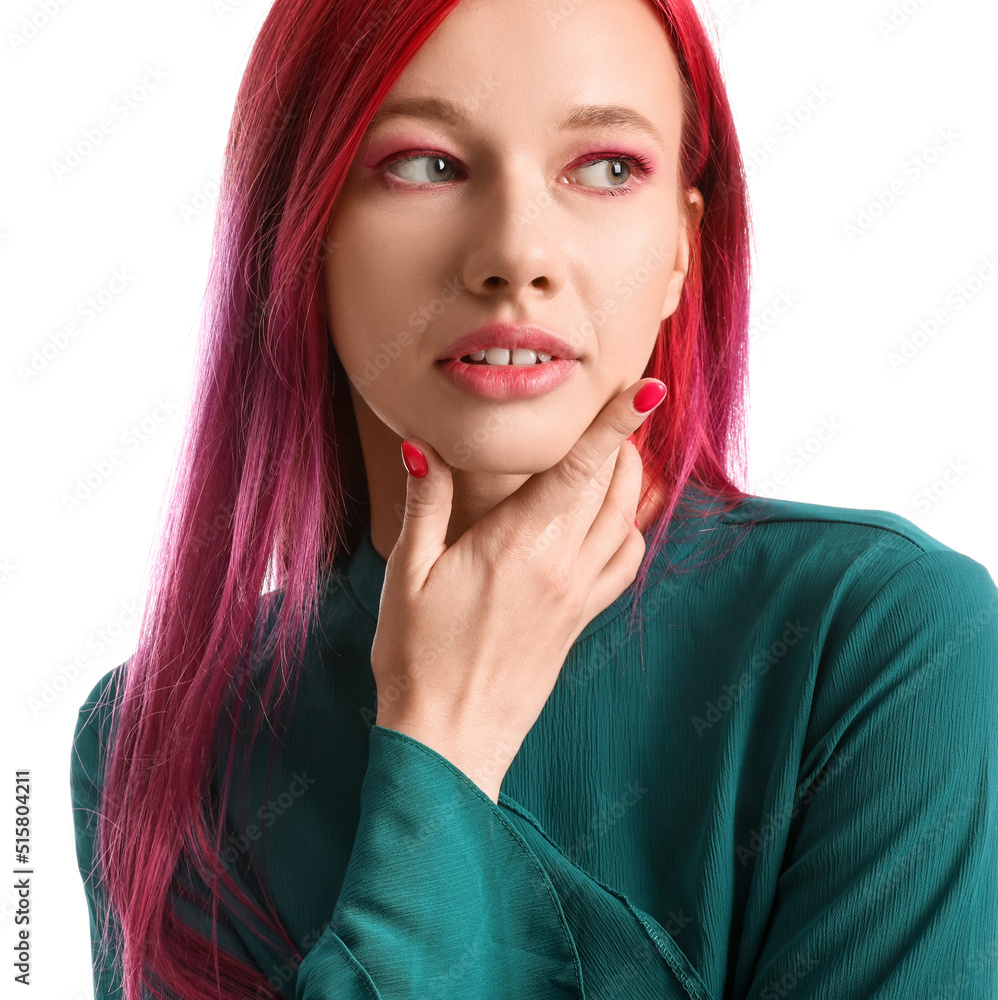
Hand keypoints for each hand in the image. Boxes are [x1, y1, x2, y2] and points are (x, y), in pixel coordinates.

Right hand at [370, 378, 667, 802]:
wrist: (449, 738)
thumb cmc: (417, 657)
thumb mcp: (405, 574)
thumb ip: (425, 502)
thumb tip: (424, 445)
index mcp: (518, 543)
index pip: (581, 467)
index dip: (616, 423)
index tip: (647, 389)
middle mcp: (561, 563)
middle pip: (613, 486)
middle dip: (622, 441)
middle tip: (618, 409)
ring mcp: (578, 594)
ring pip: (627, 520)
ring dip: (630, 481)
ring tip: (616, 455)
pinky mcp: (581, 619)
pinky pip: (624, 564)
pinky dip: (631, 530)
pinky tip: (614, 519)